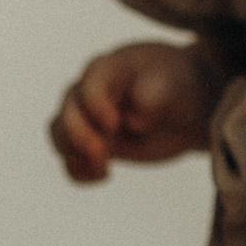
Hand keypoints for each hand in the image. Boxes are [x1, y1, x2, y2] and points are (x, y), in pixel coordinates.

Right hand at [49, 39, 222, 183]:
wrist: (186, 104)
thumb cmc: (178, 86)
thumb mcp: (173, 86)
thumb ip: (155, 97)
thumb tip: (133, 121)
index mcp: (107, 69)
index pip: (89, 90)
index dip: (96, 109)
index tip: (115, 123)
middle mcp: (88, 91)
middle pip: (66, 114)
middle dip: (80, 137)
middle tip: (105, 155)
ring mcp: (87, 117)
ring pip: (59, 136)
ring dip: (75, 156)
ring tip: (104, 169)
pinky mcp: (91, 141)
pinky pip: (69, 158)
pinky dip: (78, 171)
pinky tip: (103, 176)